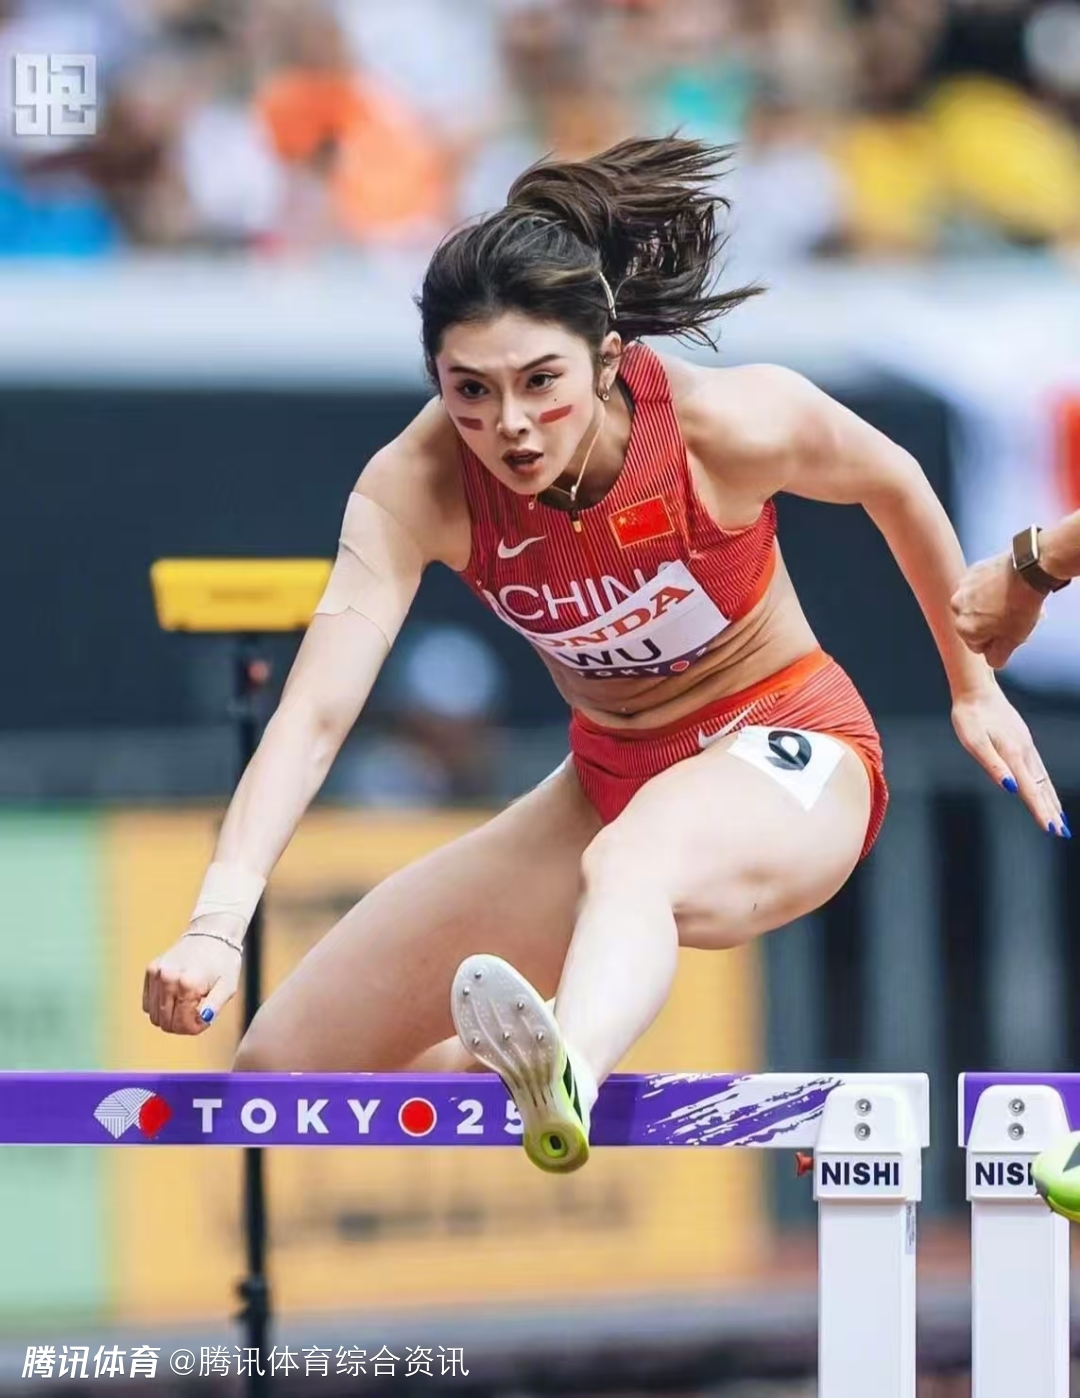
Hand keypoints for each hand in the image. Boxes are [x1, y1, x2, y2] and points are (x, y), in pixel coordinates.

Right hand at [143, 916, 241, 1034]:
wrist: (212, 934)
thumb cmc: (223, 962)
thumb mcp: (228, 987)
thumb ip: (214, 1007)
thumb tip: (202, 1020)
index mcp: (188, 984)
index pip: (182, 1023)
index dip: (194, 1027)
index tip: (204, 1019)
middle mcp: (168, 978)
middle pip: (165, 1022)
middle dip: (181, 1025)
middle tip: (196, 1014)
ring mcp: (157, 973)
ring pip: (154, 1015)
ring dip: (170, 1017)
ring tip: (187, 1005)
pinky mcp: (151, 970)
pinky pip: (147, 1003)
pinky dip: (160, 1006)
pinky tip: (176, 998)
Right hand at [951, 552, 1043, 668]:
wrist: (1027, 570)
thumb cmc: (1021, 604)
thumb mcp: (1014, 640)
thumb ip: (998, 657)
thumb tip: (992, 660)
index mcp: (965, 628)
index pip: (977, 646)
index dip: (996, 641)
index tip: (1009, 633)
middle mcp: (957, 608)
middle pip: (974, 624)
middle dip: (990, 623)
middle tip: (1013, 618)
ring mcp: (963, 588)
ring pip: (976, 605)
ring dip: (989, 606)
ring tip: (1011, 601)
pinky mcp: (972, 572)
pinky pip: (979, 587)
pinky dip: (990, 589)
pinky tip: (1008, 587)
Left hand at [951, 679, 1068, 836]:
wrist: (976, 689)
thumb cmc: (970, 717)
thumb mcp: (974, 742)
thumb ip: (993, 766)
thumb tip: (1011, 788)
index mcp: (1013, 755)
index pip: (1030, 791)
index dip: (1041, 812)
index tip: (1052, 830)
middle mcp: (1025, 752)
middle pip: (1042, 788)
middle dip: (1052, 811)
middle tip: (1062, 833)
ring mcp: (1026, 746)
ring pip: (1043, 779)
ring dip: (1052, 800)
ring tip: (1060, 818)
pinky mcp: (1023, 740)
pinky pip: (1039, 769)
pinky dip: (1046, 785)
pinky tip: (1046, 790)